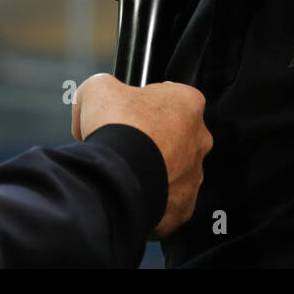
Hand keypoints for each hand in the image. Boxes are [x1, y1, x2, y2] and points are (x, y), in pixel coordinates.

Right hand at [72, 73, 211, 238]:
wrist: (116, 176)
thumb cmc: (116, 128)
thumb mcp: (98, 87)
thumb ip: (103, 86)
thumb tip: (93, 101)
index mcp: (188, 104)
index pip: (171, 96)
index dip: (145, 102)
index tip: (127, 112)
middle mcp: (200, 139)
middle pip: (175, 135)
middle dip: (152, 138)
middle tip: (124, 142)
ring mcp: (195, 175)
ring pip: (173, 170)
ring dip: (153, 168)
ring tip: (125, 169)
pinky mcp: (184, 206)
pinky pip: (167, 200)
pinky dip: (150, 196)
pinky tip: (130, 190)